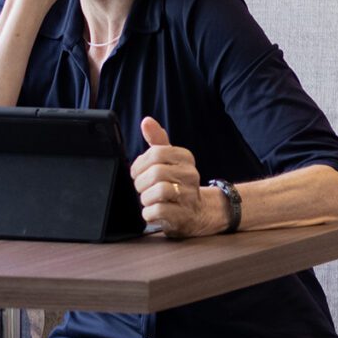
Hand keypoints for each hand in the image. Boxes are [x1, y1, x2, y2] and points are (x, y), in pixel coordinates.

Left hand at [132, 117, 209, 237]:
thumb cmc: (178, 183)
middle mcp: (191, 175)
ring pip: (158, 191)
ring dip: (145, 198)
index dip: (139, 164)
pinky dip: (149, 213)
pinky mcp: (183, 216)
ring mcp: (189, 196)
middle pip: (156, 173)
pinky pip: (159, 211)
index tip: (137, 172)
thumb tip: (146, 121)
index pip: (156, 153)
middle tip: (142, 188)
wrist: (199, 212)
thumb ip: (157, 141)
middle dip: (141, 182)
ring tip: (149, 200)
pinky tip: (153, 211)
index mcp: (185, 158)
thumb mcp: (170, 160)